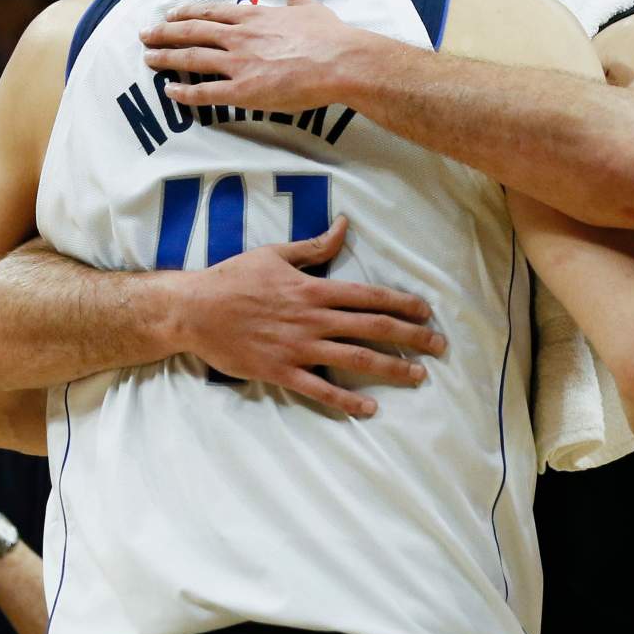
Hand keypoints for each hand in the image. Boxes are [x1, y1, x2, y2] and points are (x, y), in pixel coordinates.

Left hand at [141, 0, 377, 111]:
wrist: (339, 61)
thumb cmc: (328, 35)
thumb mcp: (311, 6)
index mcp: (254, 16)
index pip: (211, 12)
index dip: (187, 13)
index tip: (171, 15)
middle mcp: (239, 37)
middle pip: (192, 32)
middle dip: (165, 33)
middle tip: (144, 34)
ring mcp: (239, 63)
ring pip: (192, 59)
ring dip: (167, 58)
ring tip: (148, 59)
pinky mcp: (244, 91)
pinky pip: (206, 92)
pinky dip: (185, 93)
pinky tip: (170, 92)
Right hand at [182, 215, 445, 416]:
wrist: (194, 310)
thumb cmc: (233, 277)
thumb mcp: (276, 254)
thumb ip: (315, 246)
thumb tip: (344, 225)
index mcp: (313, 288)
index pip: (369, 296)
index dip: (402, 304)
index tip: (427, 312)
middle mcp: (313, 318)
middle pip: (373, 328)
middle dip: (411, 338)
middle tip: (439, 346)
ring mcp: (299, 348)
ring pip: (355, 360)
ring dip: (391, 368)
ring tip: (418, 376)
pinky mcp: (282, 372)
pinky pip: (321, 390)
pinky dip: (348, 401)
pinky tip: (371, 409)